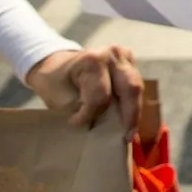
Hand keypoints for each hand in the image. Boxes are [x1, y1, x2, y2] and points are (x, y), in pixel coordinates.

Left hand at [25, 46, 142, 140]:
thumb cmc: (54, 82)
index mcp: (93, 60)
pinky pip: (135, 85)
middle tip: (126, 137)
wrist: (56, 65)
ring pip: (136, 87)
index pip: (101, 96)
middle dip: (130, 115)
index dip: (91, 115)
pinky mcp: (130, 63)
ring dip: (133, 110)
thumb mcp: (59, 99)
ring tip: (128, 132)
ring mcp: (125, 56)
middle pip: (130, 88)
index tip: (77, 124)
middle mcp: (114, 54)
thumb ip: (81, 110)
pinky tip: (127, 118)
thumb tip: (98, 125)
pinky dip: (131, 103)